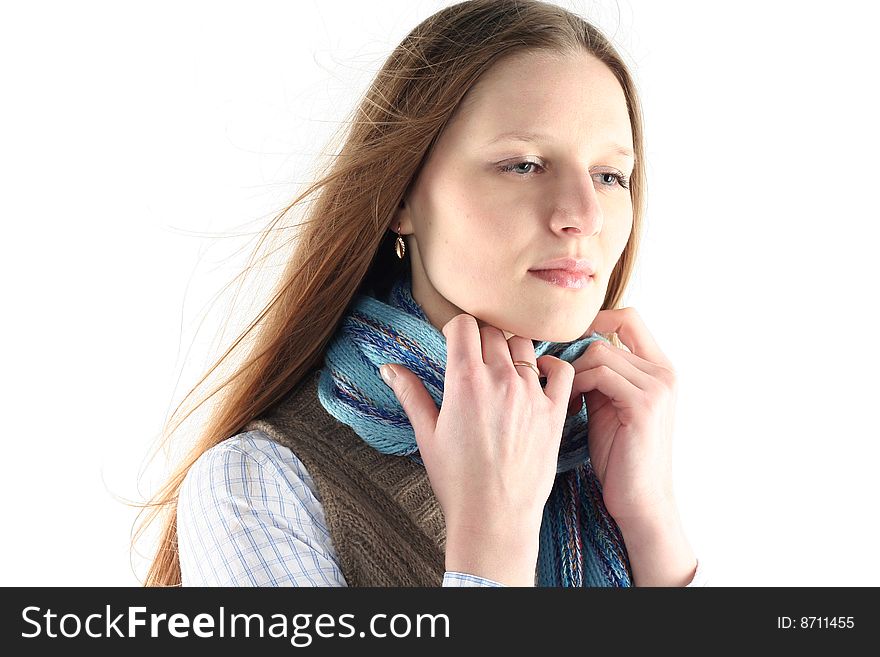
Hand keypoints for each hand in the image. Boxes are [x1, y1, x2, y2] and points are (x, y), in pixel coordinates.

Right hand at [379, 313, 573, 578]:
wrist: (495, 517)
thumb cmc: (457, 480)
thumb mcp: (426, 434)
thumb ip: (410, 394)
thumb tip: (388, 367)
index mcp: (465, 380)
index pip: (464, 324)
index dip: (455, 328)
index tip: (453, 342)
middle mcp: (500, 379)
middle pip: (493, 331)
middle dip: (481, 338)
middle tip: (475, 358)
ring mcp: (531, 393)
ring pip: (524, 345)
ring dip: (511, 349)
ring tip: (503, 368)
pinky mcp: (554, 411)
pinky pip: (562, 370)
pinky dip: (551, 364)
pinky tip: (539, 374)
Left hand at [567, 308, 678, 524]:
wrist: (640, 501)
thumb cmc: (619, 456)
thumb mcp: (607, 405)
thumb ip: (597, 375)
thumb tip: (561, 350)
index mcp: (660, 369)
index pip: (629, 318)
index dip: (595, 320)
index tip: (566, 343)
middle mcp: (664, 372)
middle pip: (610, 332)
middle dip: (575, 349)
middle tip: (555, 371)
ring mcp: (658, 387)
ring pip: (600, 352)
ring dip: (572, 371)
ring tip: (562, 396)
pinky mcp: (644, 404)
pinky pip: (599, 374)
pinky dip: (576, 384)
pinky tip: (569, 404)